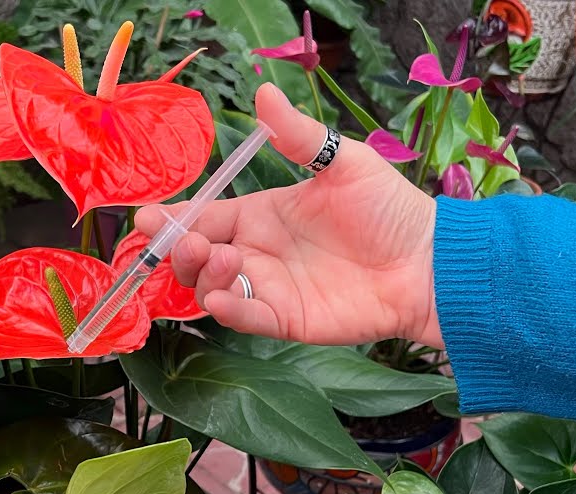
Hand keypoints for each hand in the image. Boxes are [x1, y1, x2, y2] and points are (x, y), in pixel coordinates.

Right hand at [136, 83, 442, 347]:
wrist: (428, 260)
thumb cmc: (388, 208)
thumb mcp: (343, 162)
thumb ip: (298, 135)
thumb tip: (264, 92)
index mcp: (261, 215)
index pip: (203, 217)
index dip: (173, 219)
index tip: (148, 218)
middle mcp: (256, 253)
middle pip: (196, 258)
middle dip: (181, 251)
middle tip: (192, 243)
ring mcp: (268, 288)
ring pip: (211, 289)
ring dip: (203, 277)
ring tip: (222, 260)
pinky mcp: (285, 319)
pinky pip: (245, 319)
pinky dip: (228, 311)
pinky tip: (223, 299)